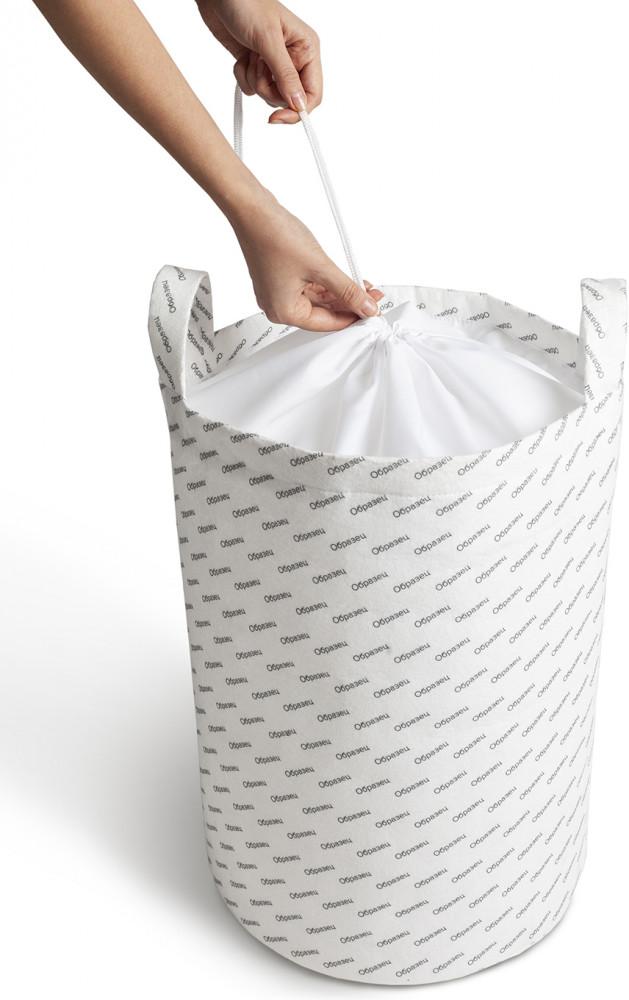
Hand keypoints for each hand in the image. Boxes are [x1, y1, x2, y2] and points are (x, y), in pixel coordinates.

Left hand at [195, 0, 321, 122]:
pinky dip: (243, 77)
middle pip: (289, 99)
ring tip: (250, 56)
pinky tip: (242, 57)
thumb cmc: (247, 4)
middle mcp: (294, 59)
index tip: (278, 117)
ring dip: (255, 81)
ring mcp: (274, 64)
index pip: (313, 94)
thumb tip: (298, 105)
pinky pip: (252, 88)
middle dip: (269, 89)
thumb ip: (285, 75)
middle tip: (259, 67)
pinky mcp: (257, 66)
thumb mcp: (268, 40)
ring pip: (269, 95)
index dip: (298, 110)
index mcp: (307, 49)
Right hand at [232, 190, 383, 331]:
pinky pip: (310, 287)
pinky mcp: (282, 277)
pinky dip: (329, 284)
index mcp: (283, 312)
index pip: (326, 323)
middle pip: (323, 313)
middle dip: (349, 304)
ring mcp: (279, 292)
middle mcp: (278, 306)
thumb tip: (366, 306)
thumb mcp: (320, 267)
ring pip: (319, 299)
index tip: (371, 312)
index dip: (352, 317)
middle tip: (372, 298)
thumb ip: (347, 290)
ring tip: (363, 286)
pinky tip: (346, 278)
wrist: (253, 209)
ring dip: (341, 293)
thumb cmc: (274, 236)